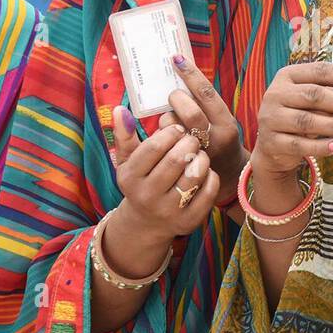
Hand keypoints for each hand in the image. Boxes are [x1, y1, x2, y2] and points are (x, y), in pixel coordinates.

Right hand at [106, 108, 219, 248]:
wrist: (146, 222)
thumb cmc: (139, 182)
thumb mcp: (127, 161)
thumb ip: (124, 135)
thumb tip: (121, 110)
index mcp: (130, 178)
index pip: (153, 148)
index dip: (170, 133)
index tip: (177, 129)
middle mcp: (147, 196)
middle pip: (176, 159)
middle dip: (189, 142)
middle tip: (192, 139)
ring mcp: (169, 211)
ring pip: (195, 175)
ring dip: (202, 158)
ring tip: (199, 153)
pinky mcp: (189, 221)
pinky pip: (209, 192)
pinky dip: (211, 176)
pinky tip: (205, 171)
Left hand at [158, 55, 245, 206]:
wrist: (231, 179)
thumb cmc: (220, 142)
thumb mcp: (221, 121)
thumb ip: (204, 103)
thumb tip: (181, 70)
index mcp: (226, 122)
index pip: (207, 93)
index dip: (191, 74)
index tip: (177, 59)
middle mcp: (216, 139)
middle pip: (190, 112)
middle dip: (177, 99)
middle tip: (173, 96)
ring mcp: (201, 155)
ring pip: (175, 128)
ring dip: (167, 119)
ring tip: (171, 121)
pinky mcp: (185, 166)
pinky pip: (166, 145)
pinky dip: (162, 135)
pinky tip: (165, 137)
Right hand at [249, 63, 332, 178]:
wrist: (273, 147)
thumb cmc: (301, 115)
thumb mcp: (312, 100)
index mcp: (288, 76)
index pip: (320, 71)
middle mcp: (276, 94)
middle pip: (313, 95)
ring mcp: (271, 118)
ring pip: (306, 120)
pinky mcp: (272, 142)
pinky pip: (299, 144)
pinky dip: (321, 146)